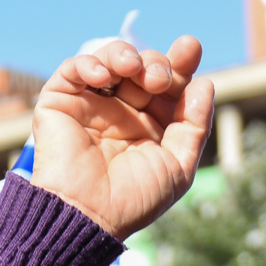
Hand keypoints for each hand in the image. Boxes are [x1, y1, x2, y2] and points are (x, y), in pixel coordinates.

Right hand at [29, 35, 212, 240]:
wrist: (87, 216)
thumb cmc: (133, 199)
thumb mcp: (178, 166)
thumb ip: (193, 126)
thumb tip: (205, 84)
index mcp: (147, 126)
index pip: (166, 85)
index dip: (179, 64)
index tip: (190, 48)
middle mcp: (120, 112)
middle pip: (142, 67)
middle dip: (155, 64)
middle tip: (158, 80)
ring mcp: (90, 105)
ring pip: (109, 60)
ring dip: (124, 55)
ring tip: (133, 68)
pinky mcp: (59, 102)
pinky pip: (72, 69)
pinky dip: (89, 63)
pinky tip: (103, 76)